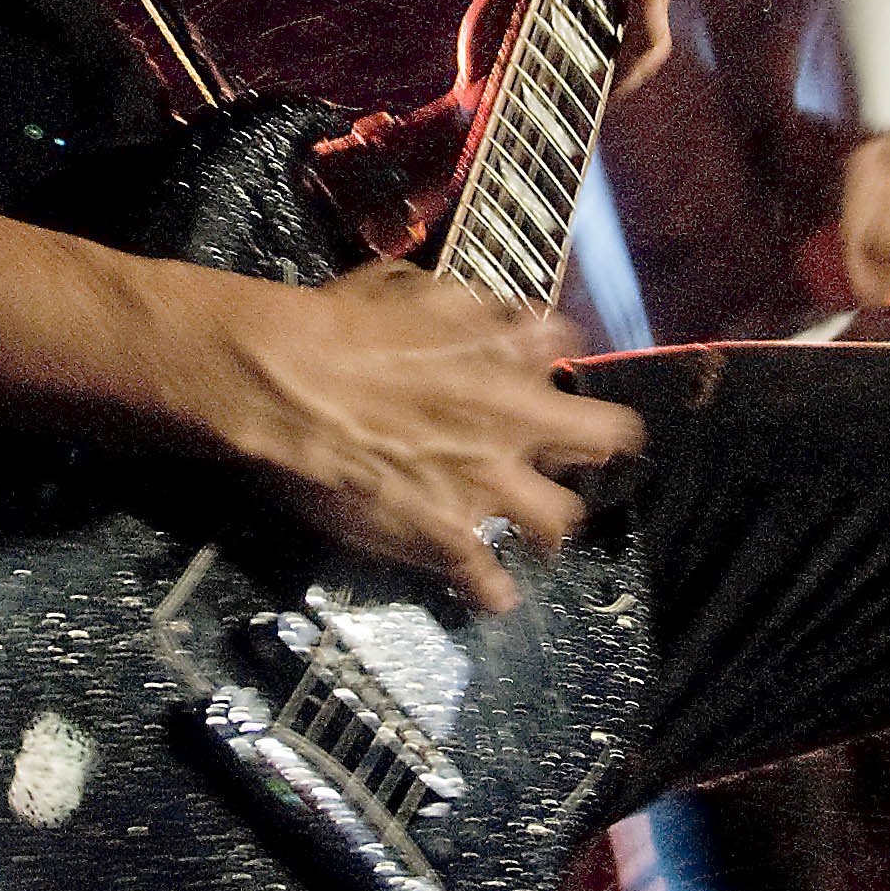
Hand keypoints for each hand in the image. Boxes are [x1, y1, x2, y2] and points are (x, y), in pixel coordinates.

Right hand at [176, 261, 646, 613]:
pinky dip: (492, 590)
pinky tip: (495, 596)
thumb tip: (526, 327)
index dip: (577, 384)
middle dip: (586, 452)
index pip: (578, 369)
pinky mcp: (445, 539)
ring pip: (555, 524)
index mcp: (515, 369)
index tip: (566, 390)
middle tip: (567, 456)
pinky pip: (486, 581)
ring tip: (537, 530)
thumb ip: (485, 316)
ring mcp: (486, 491)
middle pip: (598, 449)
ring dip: (550, 524)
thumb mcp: (422, 294)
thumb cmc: (347, 328)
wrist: (291, 387)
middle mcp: (517, 432)